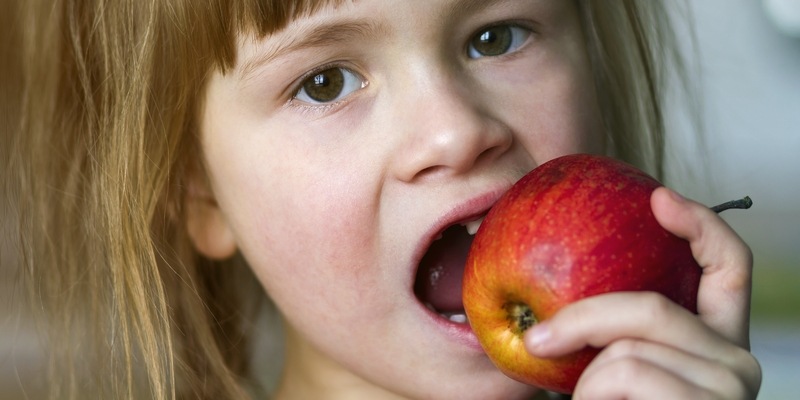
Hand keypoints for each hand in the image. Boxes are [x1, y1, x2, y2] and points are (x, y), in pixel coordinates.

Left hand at [523, 187, 761, 398]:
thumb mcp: (616, 373)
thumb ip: (615, 336)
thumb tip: (555, 299)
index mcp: (716, 342)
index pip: (728, 267)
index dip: (699, 224)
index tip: (655, 197)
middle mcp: (736, 362)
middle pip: (651, 307)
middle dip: (582, 319)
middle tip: (538, 337)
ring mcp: (727, 389)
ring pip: (628, 351)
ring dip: (586, 383)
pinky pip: (625, 376)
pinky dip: (593, 396)